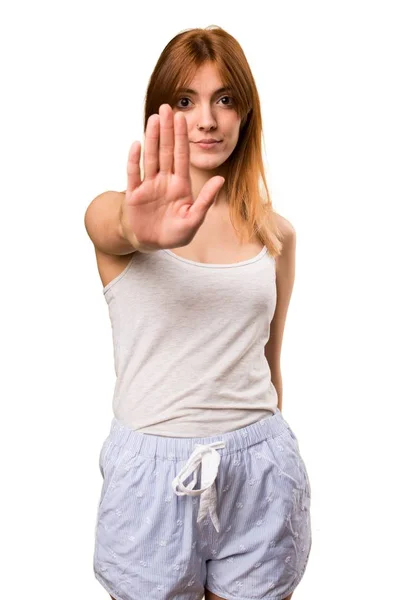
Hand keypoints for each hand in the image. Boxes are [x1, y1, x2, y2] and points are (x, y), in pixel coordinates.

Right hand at [120, 103, 224, 251]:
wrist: (150, 244)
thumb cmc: (174, 234)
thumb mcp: (193, 220)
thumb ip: (205, 200)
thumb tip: (221, 180)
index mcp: (180, 185)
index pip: (181, 157)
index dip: (182, 137)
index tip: (182, 118)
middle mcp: (164, 181)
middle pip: (166, 151)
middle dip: (167, 130)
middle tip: (166, 108)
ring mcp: (148, 186)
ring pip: (150, 157)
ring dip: (152, 138)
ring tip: (154, 118)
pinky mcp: (134, 194)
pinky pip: (133, 174)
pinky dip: (134, 160)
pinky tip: (136, 144)